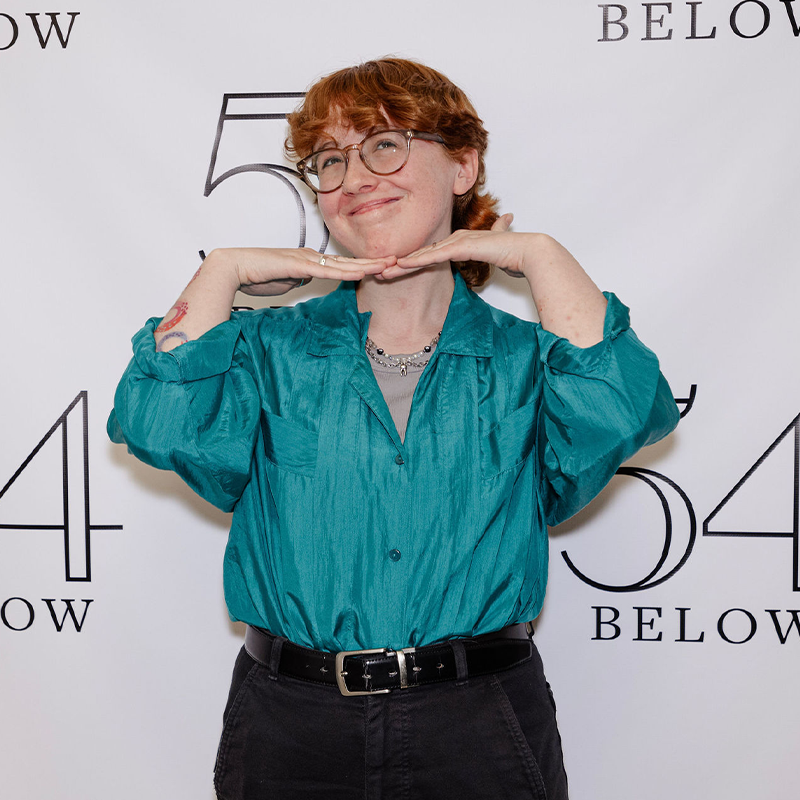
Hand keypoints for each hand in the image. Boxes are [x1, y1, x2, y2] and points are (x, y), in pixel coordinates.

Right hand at [206, 247, 395, 296]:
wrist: (233, 267)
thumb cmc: (256, 276)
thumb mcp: (286, 282)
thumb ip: (300, 280)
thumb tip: (309, 282)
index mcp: (309, 260)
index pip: (342, 265)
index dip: (363, 266)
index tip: (383, 268)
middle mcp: (311, 256)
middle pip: (348, 261)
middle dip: (374, 262)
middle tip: (399, 260)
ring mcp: (306, 258)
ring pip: (343, 264)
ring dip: (367, 265)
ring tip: (390, 264)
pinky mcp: (299, 265)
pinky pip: (328, 270)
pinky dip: (346, 272)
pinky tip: (363, 272)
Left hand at [383, 214, 528, 279]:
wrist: (528, 251)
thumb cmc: (515, 253)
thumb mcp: (498, 250)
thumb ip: (496, 238)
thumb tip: (504, 223)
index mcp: (460, 241)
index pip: (430, 252)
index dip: (411, 261)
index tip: (394, 269)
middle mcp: (456, 238)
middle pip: (422, 252)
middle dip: (400, 262)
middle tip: (379, 270)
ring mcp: (458, 241)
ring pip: (423, 254)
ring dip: (402, 264)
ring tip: (382, 271)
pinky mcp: (461, 247)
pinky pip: (434, 256)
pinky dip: (416, 261)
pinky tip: (401, 266)